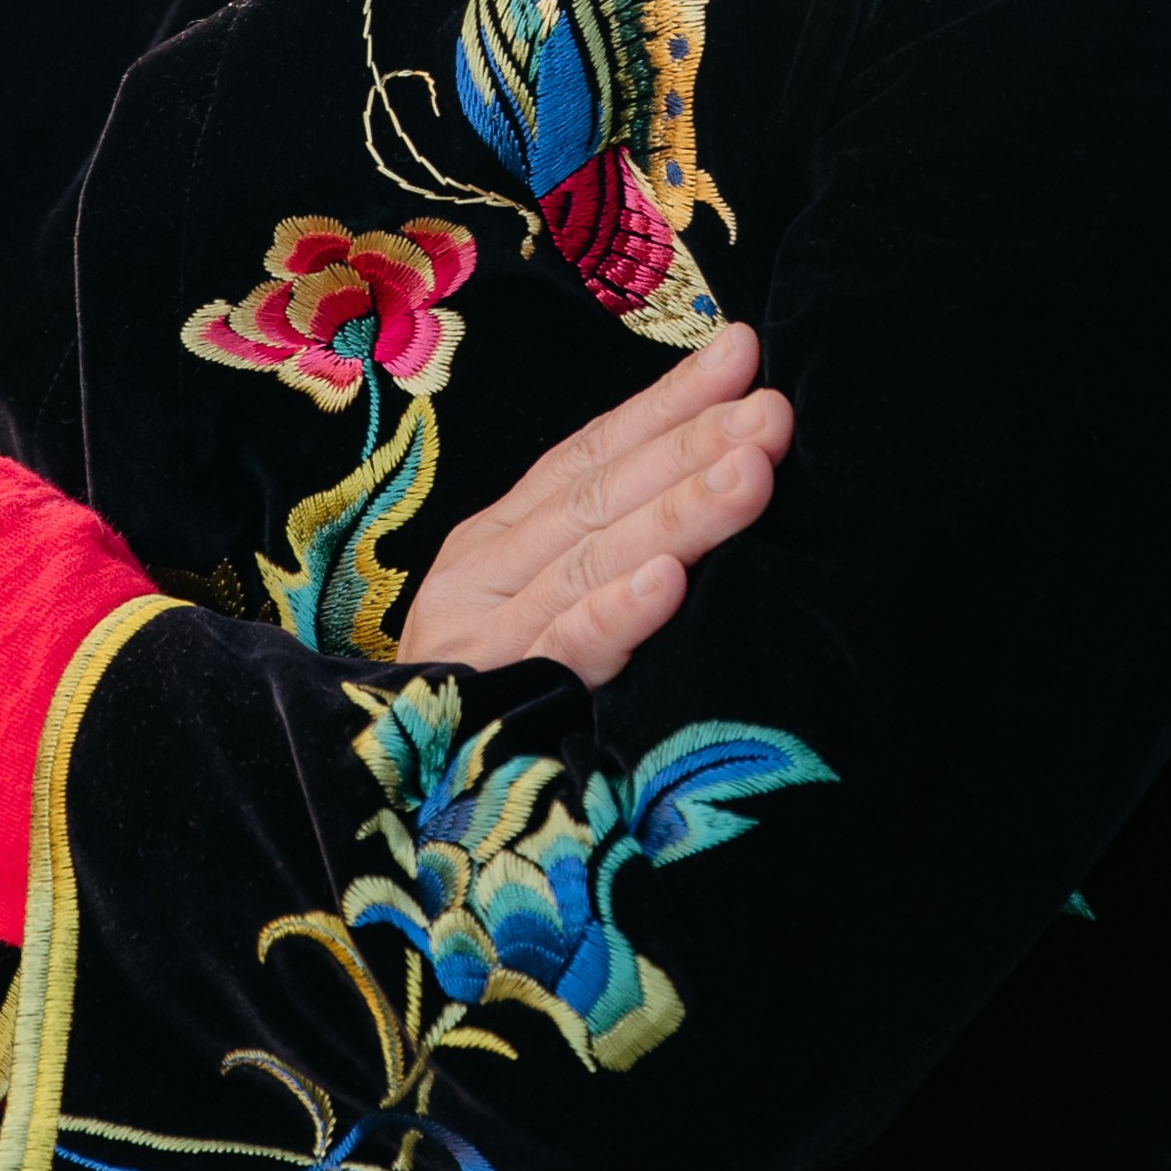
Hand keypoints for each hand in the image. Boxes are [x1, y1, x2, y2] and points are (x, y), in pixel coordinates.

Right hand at [395, 326, 791, 686]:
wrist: (398, 816)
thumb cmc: (500, 712)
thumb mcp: (549, 612)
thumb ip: (611, 546)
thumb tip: (723, 471)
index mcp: (499, 544)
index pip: (592, 455)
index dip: (666, 402)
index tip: (742, 354)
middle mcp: (484, 576)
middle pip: (601, 498)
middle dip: (692, 446)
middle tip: (772, 412)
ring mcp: (482, 640)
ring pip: (591, 562)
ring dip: (677, 513)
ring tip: (751, 473)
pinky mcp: (487, 709)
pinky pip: (560, 654)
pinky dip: (614, 616)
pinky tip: (667, 583)